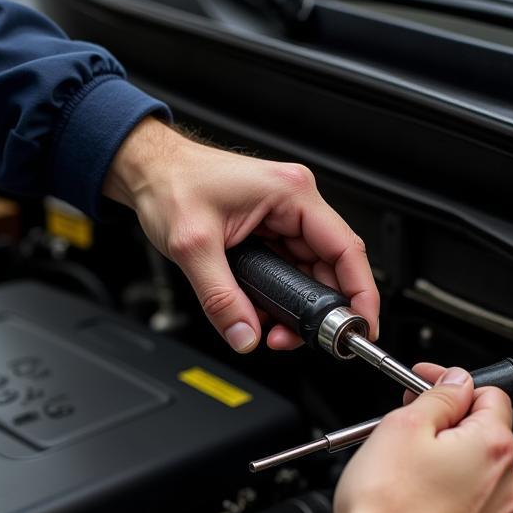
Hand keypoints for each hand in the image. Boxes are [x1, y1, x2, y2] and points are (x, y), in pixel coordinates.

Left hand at [104, 117, 377, 352]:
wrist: (148, 172)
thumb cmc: (170, 184)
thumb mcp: (193, 247)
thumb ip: (220, 298)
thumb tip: (245, 335)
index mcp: (290, 193)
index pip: (345, 249)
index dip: (360, 293)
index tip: (363, 325)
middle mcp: (293, 203)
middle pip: (329, 267)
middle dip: (317, 311)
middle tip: (296, 339)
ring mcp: (282, 218)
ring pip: (307, 275)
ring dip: (294, 308)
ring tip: (273, 331)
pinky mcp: (267, 233)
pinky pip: (285, 273)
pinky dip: (277, 299)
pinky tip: (261, 314)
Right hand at [311, 366, 512, 512]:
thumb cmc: (385, 510)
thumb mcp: (401, 427)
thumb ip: (438, 397)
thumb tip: (456, 383)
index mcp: (493, 449)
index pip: (490, 395)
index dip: (452, 384)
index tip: (426, 385)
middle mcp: (506, 492)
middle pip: (481, 444)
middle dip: (446, 434)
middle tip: (403, 437)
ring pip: (472, 488)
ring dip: (443, 478)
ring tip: (399, 484)